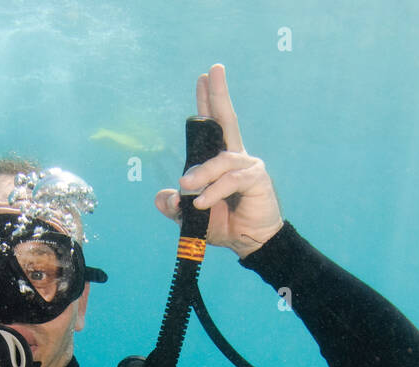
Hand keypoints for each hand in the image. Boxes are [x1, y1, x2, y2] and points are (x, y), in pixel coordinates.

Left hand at [154, 63, 283, 258]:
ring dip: (201, 175)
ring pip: (220, 161)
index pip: (214, 126)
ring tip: (187, 188)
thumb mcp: (192, 216)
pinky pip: (230, 180)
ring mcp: (248, 166)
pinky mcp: (257, 179)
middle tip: (213, 71)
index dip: (208, 102)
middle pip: (227, 120)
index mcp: (221, 161)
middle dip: (219, 95)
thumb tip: (162, 197)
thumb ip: (176, 206)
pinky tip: (202, 203)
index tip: (204, 78)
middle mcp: (236, 157)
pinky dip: (214, 191)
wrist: (249, 243)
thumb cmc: (224, 225)